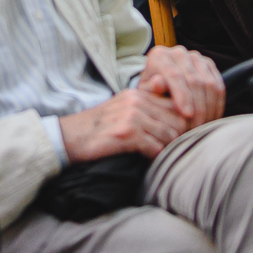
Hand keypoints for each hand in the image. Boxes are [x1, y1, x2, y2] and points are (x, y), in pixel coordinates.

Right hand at [58, 88, 188, 161]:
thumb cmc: (99, 129)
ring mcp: (132, 115)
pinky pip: (155, 147)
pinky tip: (147, 159)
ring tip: (158, 155)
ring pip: (169, 134)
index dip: (181, 123)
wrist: (70, 138)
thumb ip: (147, 109)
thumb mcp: (123, 110)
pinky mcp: (127, 133)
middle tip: (172, 149)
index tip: (178, 137)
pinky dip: (155, 156)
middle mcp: (137, 100)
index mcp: (138, 93)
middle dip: (178, 138)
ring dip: (167, 148)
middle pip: (177, 119)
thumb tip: (179, 119)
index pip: (175, 105)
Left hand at [135, 44, 224, 125]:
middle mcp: (178, 53)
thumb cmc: (150, 97)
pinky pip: (219, 85)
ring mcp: (195, 57)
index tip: (187, 116)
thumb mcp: (146, 96)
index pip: (175, 75)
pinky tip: (212, 119)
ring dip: (209, 108)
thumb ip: (152, 91)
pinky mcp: (209, 65)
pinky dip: (218, 104)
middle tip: (197, 128)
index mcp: (159, 56)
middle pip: (194, 80)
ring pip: (209, 83)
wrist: (160, 90)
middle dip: (198, 107)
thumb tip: (158, 83)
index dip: (182, 96)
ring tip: (204, 127)